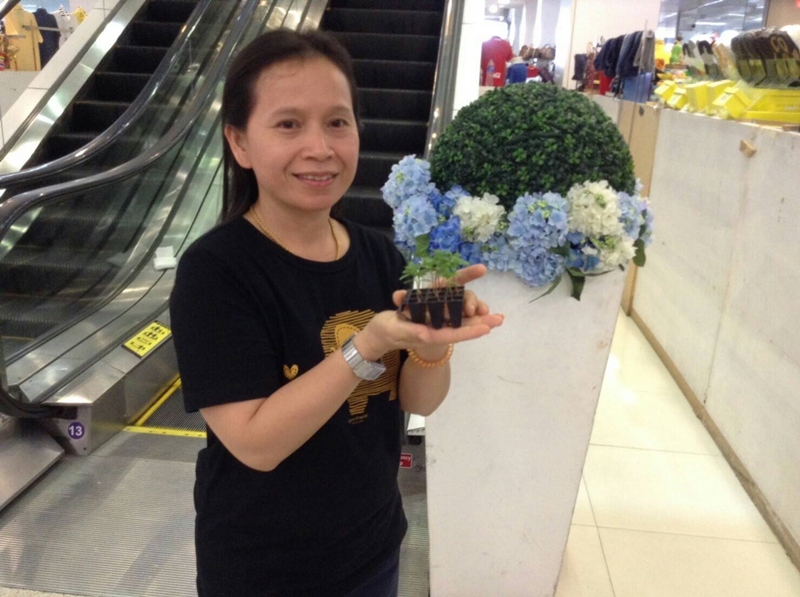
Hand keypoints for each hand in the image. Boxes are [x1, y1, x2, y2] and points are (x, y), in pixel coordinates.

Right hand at [355, 264, 503, 359]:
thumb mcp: (395, 330)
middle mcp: (435, 328)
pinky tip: (480, 308)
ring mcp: (435, 322)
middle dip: (481, 323)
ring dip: (478, 316)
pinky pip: (452, 312)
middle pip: (462, 326)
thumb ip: (411, 331)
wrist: (379, 334)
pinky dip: (466, 309)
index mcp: (428, 334)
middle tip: (500, 319)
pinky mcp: (433, 315)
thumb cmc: (385, 331)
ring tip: (497, 316)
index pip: (452, 333)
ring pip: (461, 319)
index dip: (469, 331)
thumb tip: (428, 334)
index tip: (485, 328)